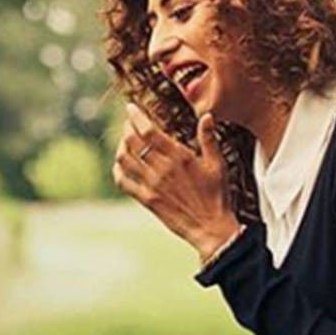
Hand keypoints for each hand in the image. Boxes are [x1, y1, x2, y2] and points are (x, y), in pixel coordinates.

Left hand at [112, 104, 240, 262]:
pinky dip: (118, 170)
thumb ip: (209, 138)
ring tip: (125, 141)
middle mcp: (162, 169)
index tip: (130, 108)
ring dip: (121, 146)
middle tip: (129, 123)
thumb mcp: (217, 164)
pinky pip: (123, 182)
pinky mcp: (147, 199)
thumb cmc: (217, 195)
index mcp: (179, 156)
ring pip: (124, 159)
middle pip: (132, 142)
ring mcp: (152, 185)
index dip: (136, 116)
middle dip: (127, 128)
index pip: (149, 131)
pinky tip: (120, 165)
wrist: (210, 227)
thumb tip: (206, 116)